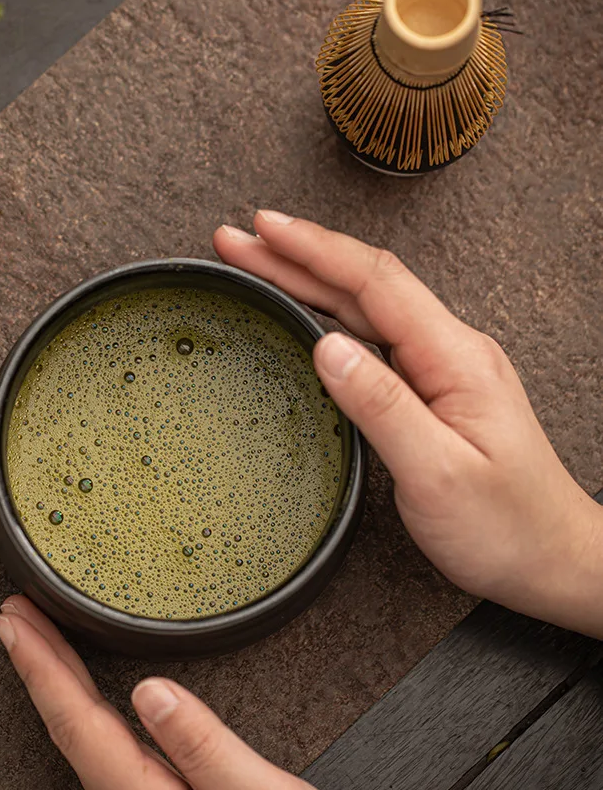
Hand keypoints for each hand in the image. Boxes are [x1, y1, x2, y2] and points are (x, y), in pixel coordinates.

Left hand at [0, 595, 394, 789]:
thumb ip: (204, 744)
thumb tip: (151, 690)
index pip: (79, 727)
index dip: (43, 669)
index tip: (14, 624)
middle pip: (72, 733)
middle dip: (40, 668)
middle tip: (15, 614)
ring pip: (87, 747)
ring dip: (61, 690)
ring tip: (41, 642)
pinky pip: (109, 764)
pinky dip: (88, 718)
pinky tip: (88, 700)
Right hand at [215, 211, 602, 638]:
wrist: (552, 559)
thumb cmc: (505, 526)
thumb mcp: (437, 473)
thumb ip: (381, 405)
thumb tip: (328, 349)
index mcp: (455, 358)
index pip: (375, 283)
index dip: (314, 251)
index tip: (265, 230)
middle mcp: (452, 351)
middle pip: (364, 285)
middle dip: (297, 256)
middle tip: (237, 240)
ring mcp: (444, 368)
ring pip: (366, 307)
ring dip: (308, 280)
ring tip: (257, 263)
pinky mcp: (435, 388)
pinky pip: (375, 336)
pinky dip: (329, 315)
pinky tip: (305, 312)